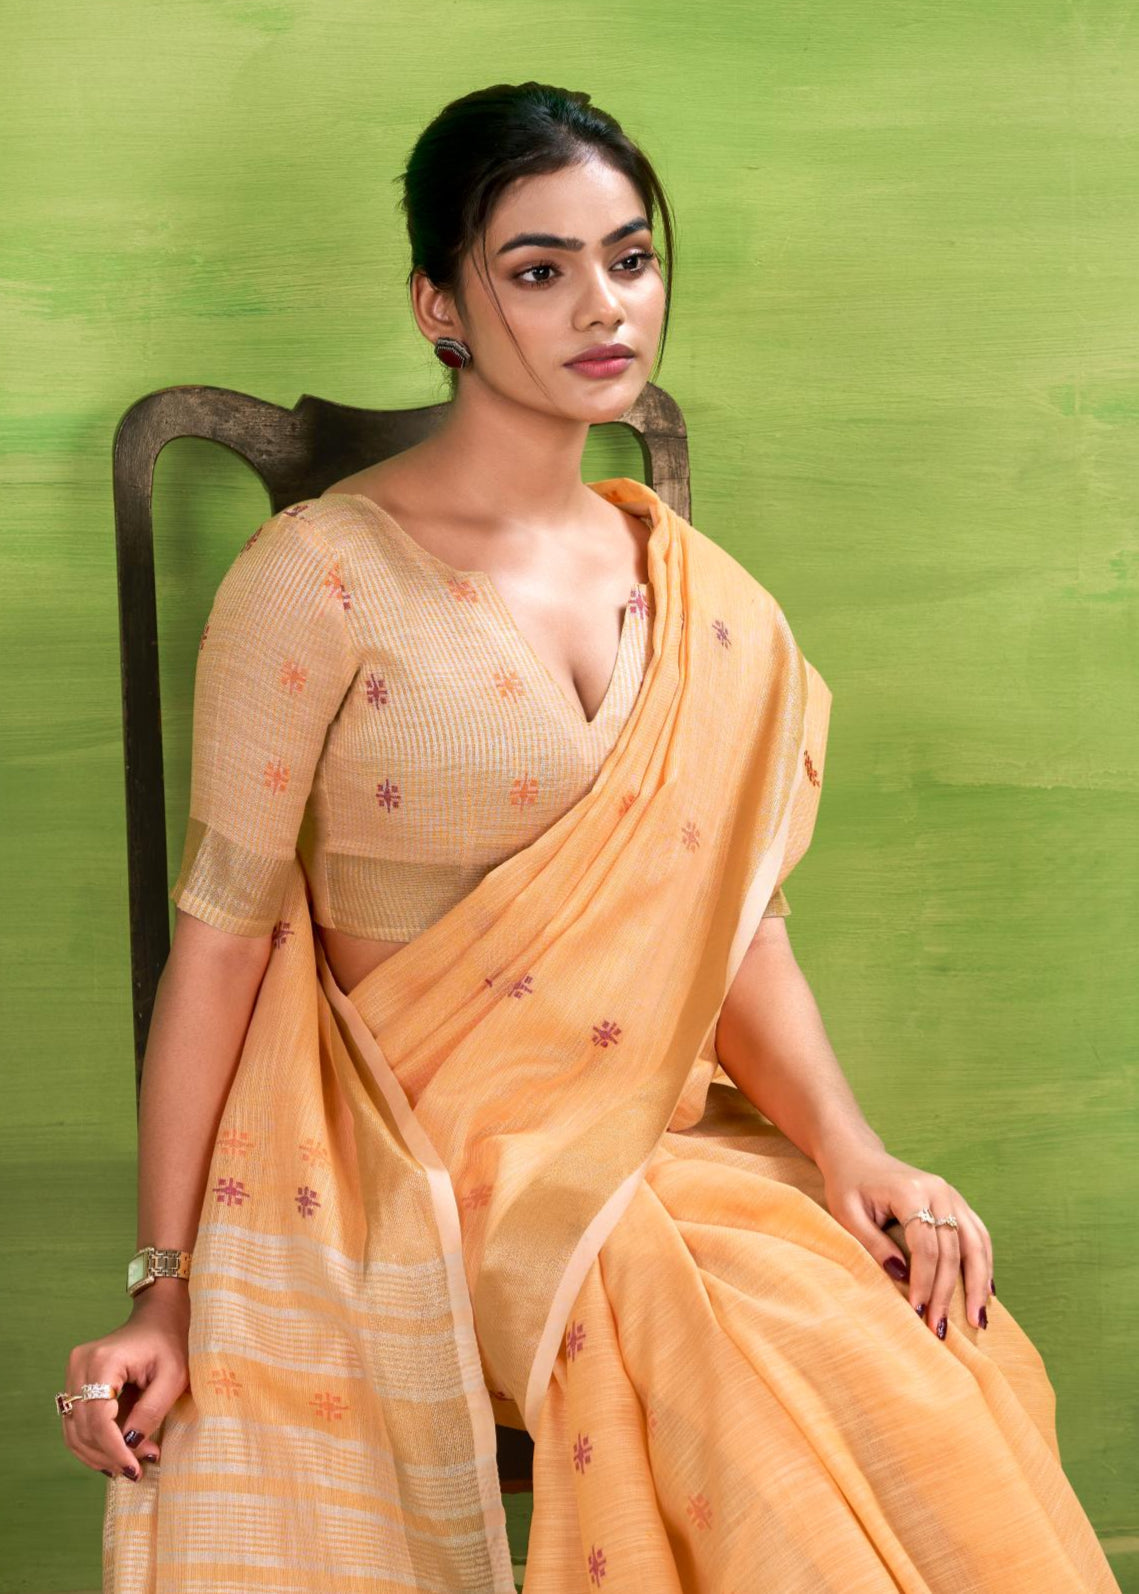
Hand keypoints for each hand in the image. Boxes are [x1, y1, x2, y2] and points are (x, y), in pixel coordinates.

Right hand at [60, 1287, 189, 1479]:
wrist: (158, 1318)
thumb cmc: (170, 1343)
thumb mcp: (173, 1376)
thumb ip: (152, 1410)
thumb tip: (130, 1444)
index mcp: (104, 1360)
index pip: (98, 1418)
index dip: (114, 1450)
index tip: (133, 1470)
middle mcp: (80, 1365)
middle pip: (83, 1427)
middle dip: (110, 1454)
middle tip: (138, 1468)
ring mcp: (74, 1372)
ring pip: (74, 1430)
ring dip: (99, 1454)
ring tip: (128, 1465)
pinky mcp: (76, 1381)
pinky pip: (76, 1423)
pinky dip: (92, 1444)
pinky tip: (114, 1456)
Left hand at [817, 1140, 993, 1339]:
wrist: (857, 1155)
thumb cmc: (848, 1185)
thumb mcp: (847, 1214)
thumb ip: (873, 1243)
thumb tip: (900, 1276)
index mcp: (910, 1191)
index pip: (926, 1245)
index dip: (924, 1281)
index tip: (917, 1310)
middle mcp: (938, 1190)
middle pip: (953, 1249)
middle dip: (948, 1292)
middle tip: (939, 1327)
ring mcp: (951, 1194)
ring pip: (975, 1243)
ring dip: (978, 1284)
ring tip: (978, 1321)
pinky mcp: (956, 1201)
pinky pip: (978, 1235)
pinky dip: (984, 1264)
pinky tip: (987, 1292)